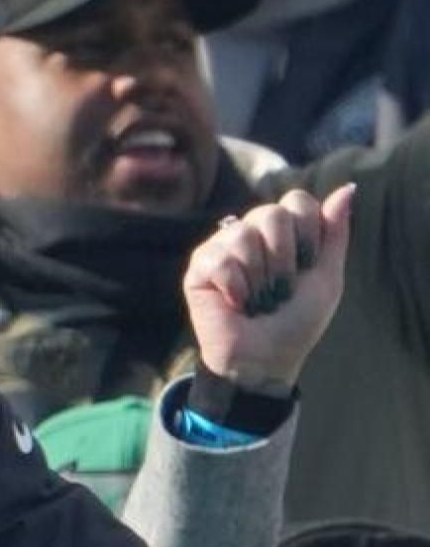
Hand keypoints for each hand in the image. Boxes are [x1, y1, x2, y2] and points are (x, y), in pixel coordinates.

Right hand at [183, 185, 353, 395]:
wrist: (265, 359)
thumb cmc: (296, 322)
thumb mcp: (327, 278)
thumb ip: (335, 234)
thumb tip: (348, 188)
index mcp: (282, 232)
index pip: (296, 202)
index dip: (307, 235)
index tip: (306, 267)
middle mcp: (249, 232)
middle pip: (270, 214)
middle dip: (284, 259)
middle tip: (279, 288)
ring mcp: (221, 247)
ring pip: (243, 236)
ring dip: (259, 279)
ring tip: (255, 299)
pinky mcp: (198, 266)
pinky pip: (220, 260)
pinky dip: (235, 289)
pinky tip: (233, 302)